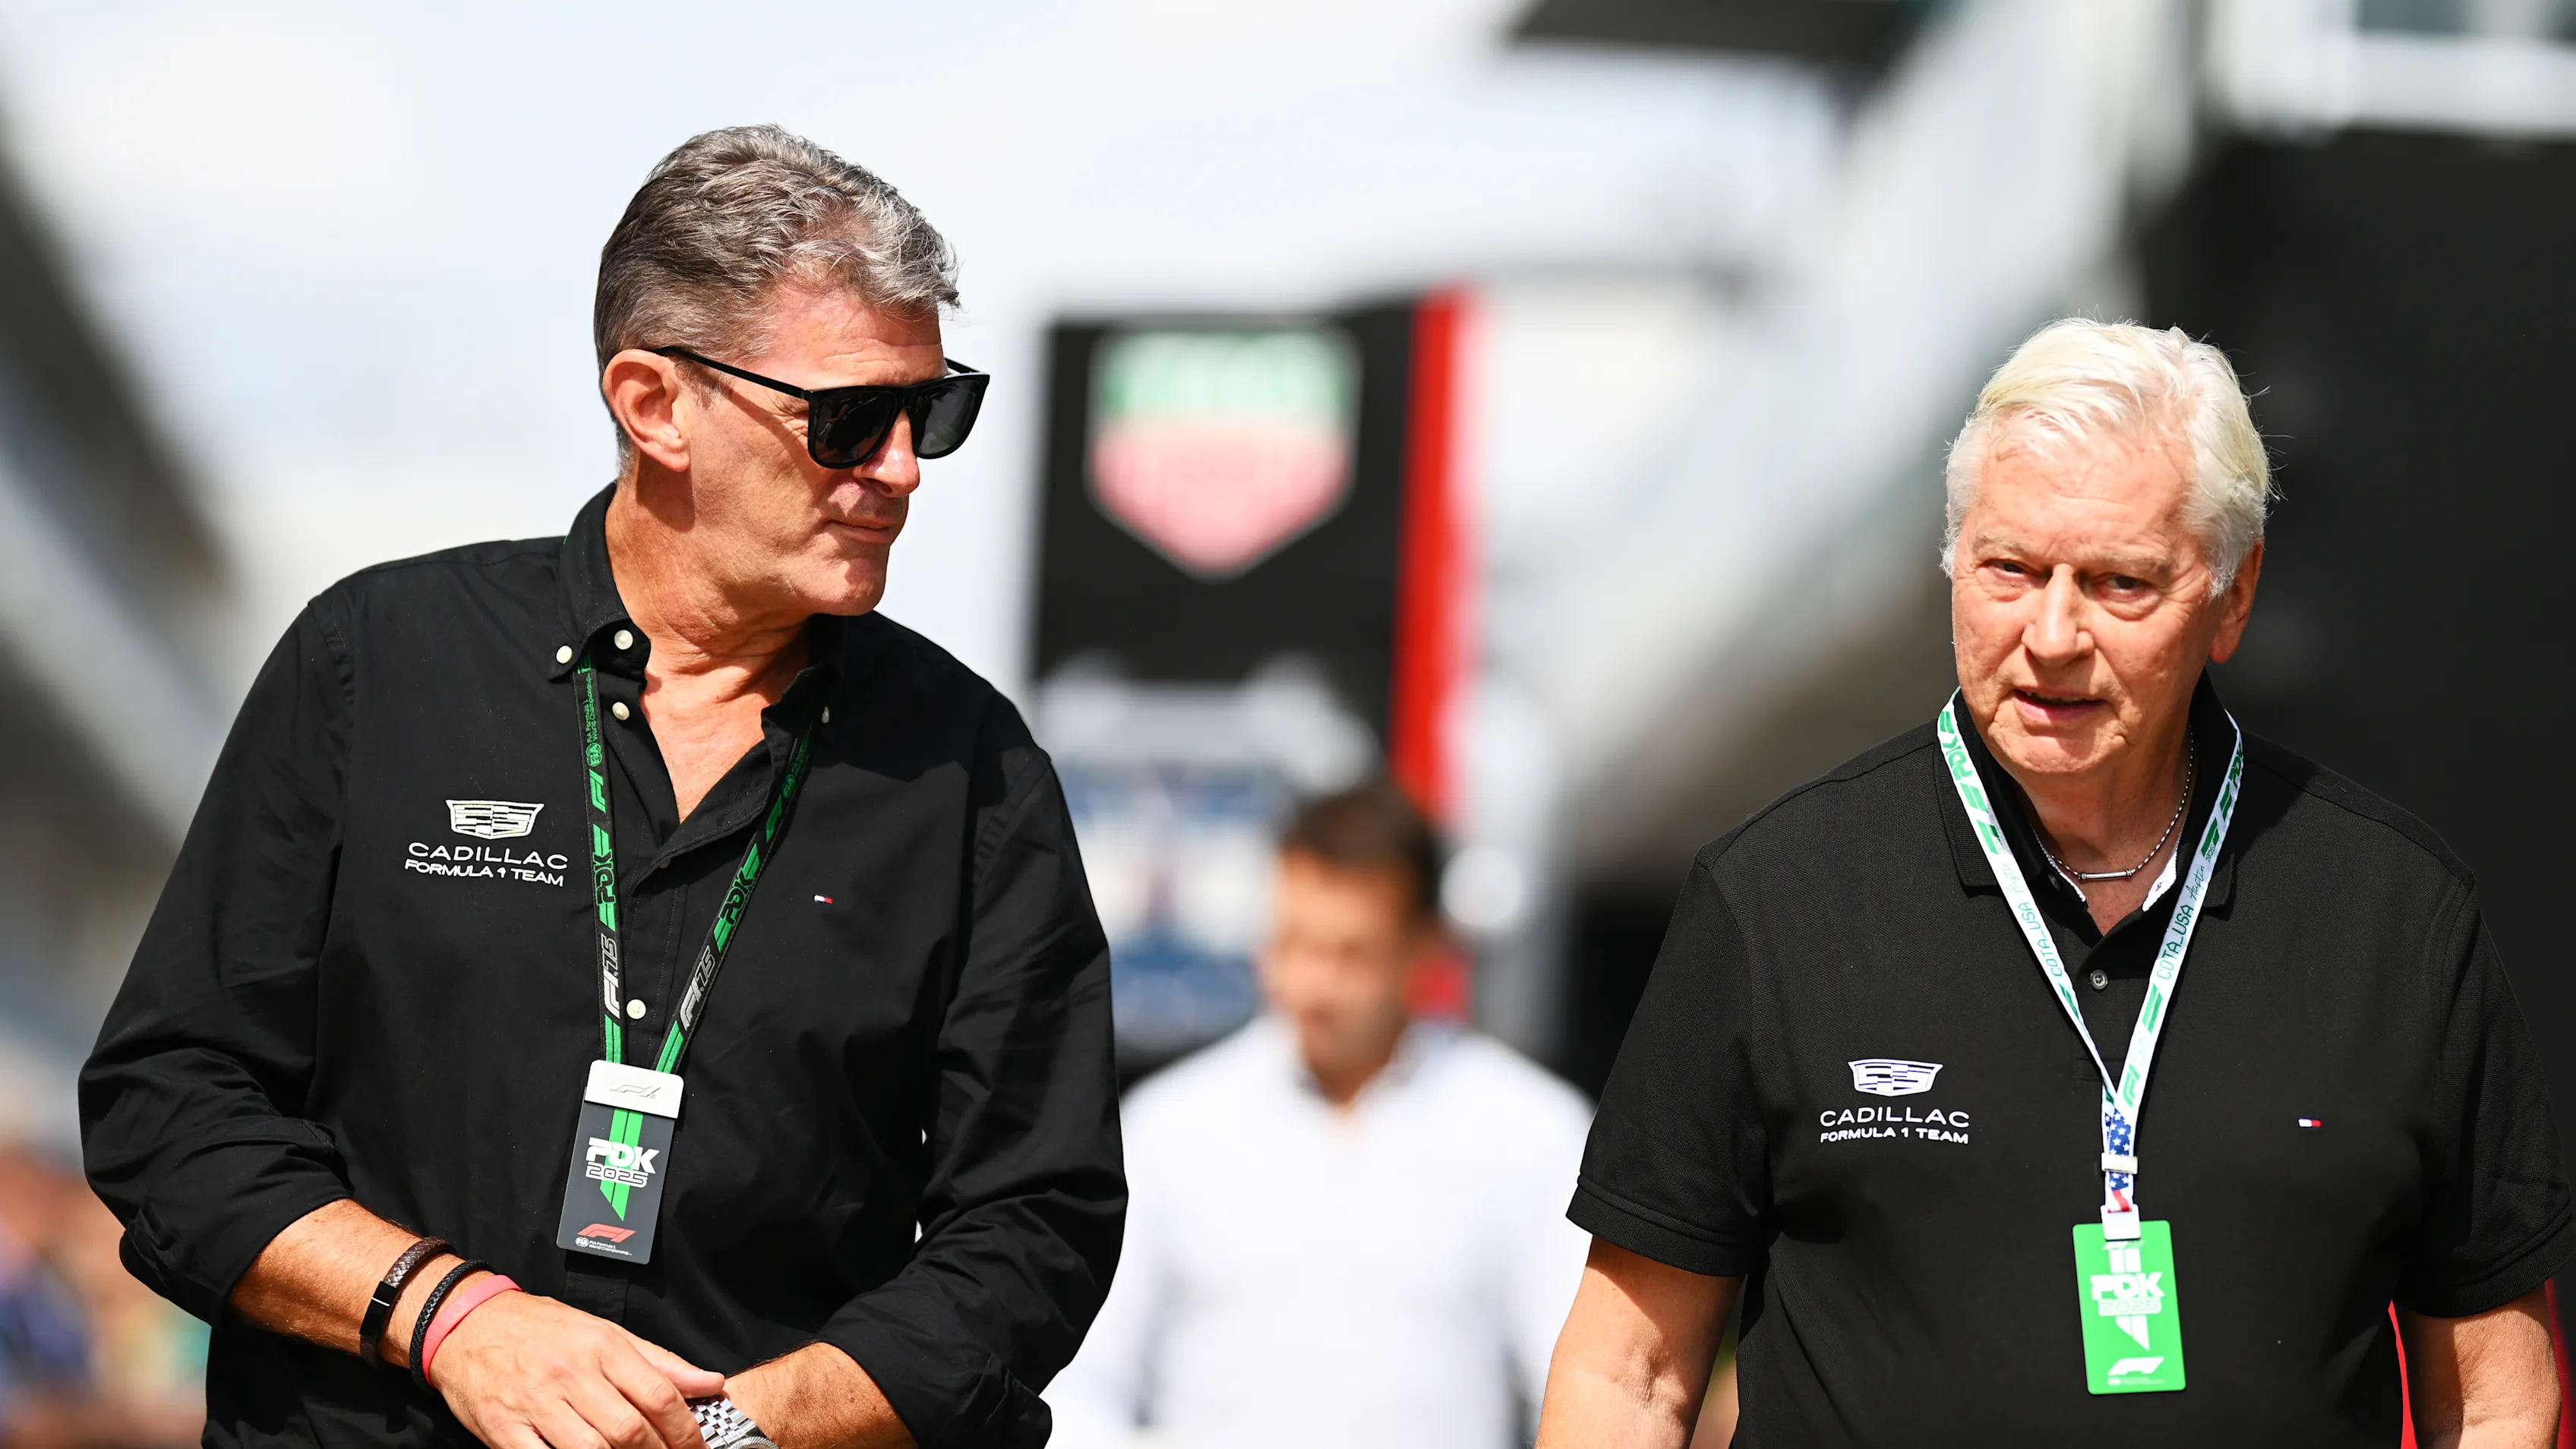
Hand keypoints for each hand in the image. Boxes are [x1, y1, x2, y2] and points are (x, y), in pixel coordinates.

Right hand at [427, 1286, 722, 1448]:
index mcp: (601, 1346)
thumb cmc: (540, 1329)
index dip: (686, 1430)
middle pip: (629, 1429)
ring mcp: (535, 1403)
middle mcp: (570, 1373)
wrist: (466, 1324)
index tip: (698, 1447)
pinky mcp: (504, 1430)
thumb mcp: (604, 1332)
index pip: (658, 1394)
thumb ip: (659, 1362)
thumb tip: (710, 1383)